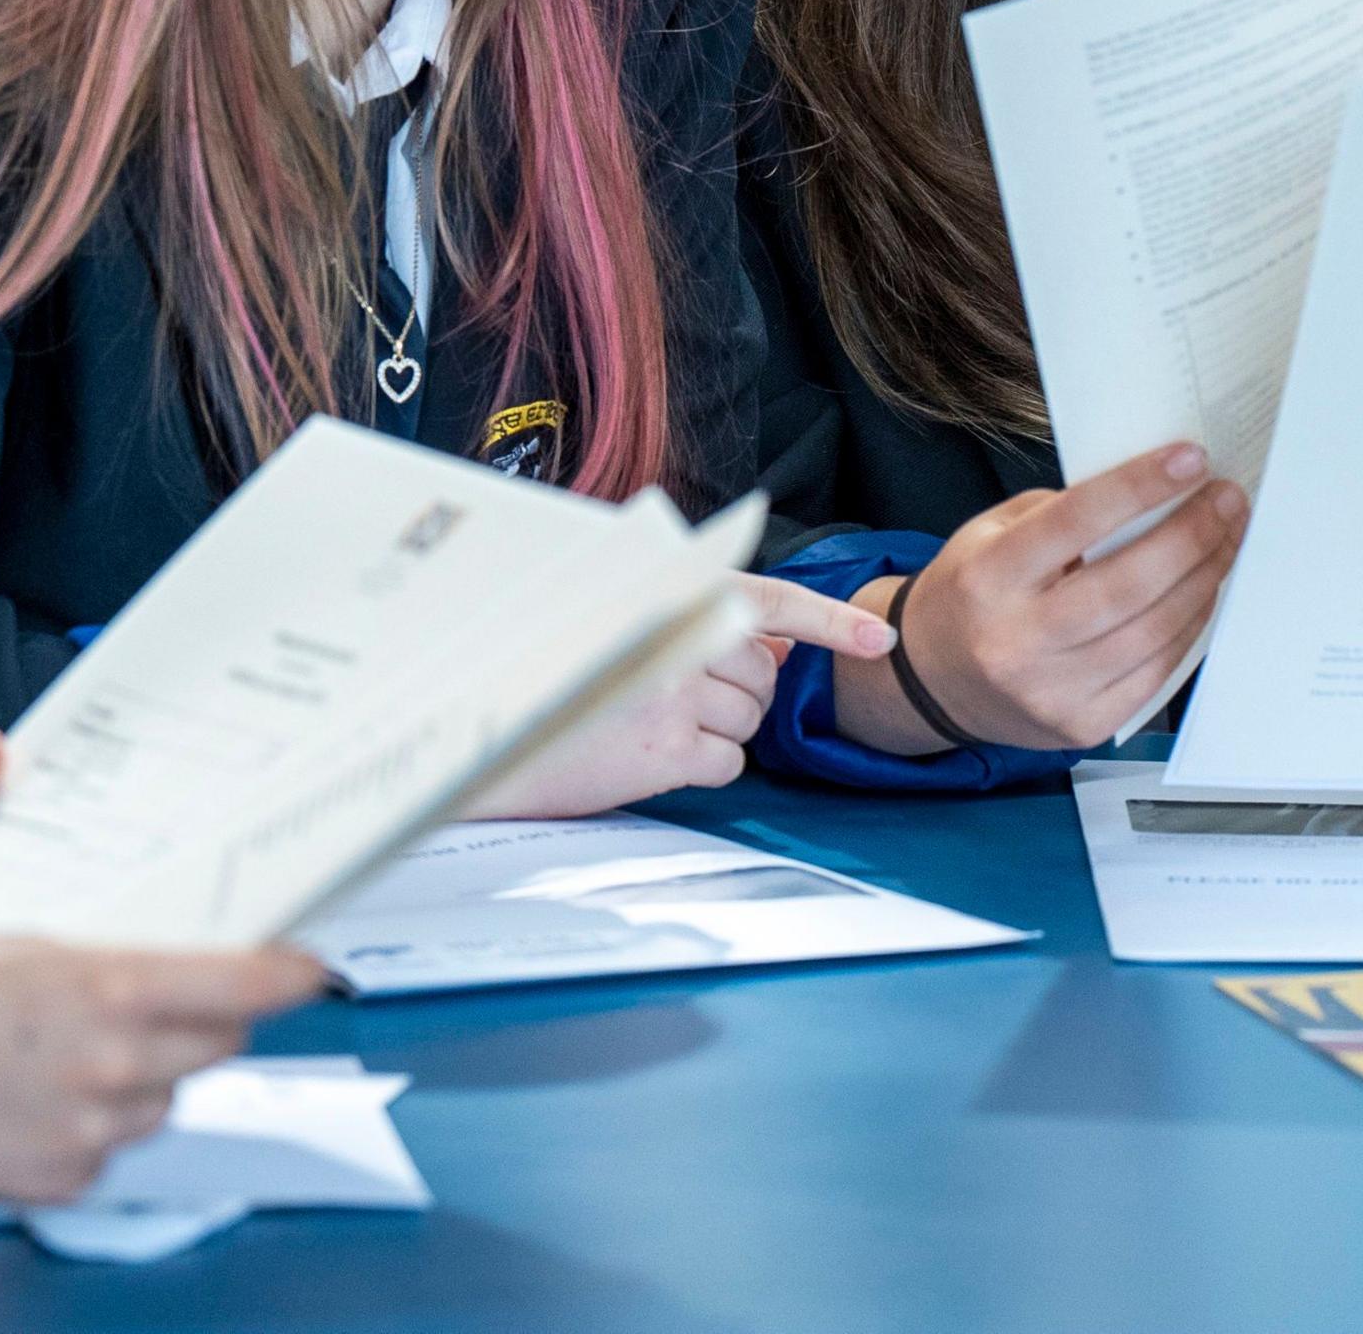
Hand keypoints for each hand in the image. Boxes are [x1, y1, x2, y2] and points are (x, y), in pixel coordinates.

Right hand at [0, 940, 325, 1203]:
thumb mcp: (30, 949)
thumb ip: (113, 968)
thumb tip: (178, 975)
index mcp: (113, 989)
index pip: (246, 985)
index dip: (291, 977)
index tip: (313, 971)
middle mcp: (116, 1063)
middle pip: (217, 1045)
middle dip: (202, 1024)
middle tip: (153, 1010)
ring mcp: (92, 1130)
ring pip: (165, 1101)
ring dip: (143, 1081)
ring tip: (64, 1060)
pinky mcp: (63, 1181)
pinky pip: (113, 1151)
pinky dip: (93, 1130)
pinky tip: (34, 1105)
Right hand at [469, 574, 893, 819]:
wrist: (480, 734)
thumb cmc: (549, 673)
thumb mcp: (624, 625)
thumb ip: (701, 625)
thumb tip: (777, 649)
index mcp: (668, 597)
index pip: (772, 601)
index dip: (833, 621)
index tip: (882, 639)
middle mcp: (678, 639)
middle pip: (763, 676)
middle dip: (744, 692)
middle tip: (677, 698)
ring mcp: (675, 696)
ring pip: (750, 722)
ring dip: (720, 730)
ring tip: (651, 722)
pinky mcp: (665, 752)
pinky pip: (728, 764)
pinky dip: (703, 766)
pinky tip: (651, 756)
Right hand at [861, 444, 1249, 752]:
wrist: (933, 682)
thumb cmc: (974, 593)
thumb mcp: (992, 534)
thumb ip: (1064, 511)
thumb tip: (1154, 490)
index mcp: (988, 578)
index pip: (1075, 522)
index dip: (1140, 486)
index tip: (1191, 458)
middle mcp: (1016, 641)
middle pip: (1127, 584)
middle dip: (1192, 535)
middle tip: (1228, 499)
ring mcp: (1050, 691)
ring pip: (1153, 631)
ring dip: (1204, 578)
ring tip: (1230, 538)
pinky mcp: (1080, 727)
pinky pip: (1156, 673)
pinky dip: (1190, 626)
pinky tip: (1204, 590)